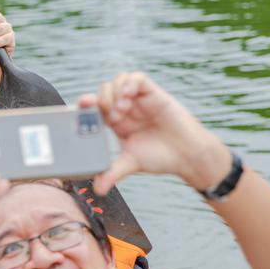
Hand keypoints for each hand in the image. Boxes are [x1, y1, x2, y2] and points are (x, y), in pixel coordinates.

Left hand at [81, 71, 231, 195]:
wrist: (188, 156)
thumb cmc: (160, 158)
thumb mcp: (130, 164)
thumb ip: (112, 174)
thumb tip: (98, 190)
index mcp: (115, 122)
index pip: (95, 106)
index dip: (86, 104)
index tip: (81, 107)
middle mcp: (125, 108)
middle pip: (104, 90)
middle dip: (101, 99)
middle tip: (110, 117)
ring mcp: (139, 100)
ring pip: (119, 80)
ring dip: (115, 92)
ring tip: (121, 110)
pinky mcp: (154, 94)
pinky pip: (137, 78)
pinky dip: (129, 84)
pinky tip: (129, 97)